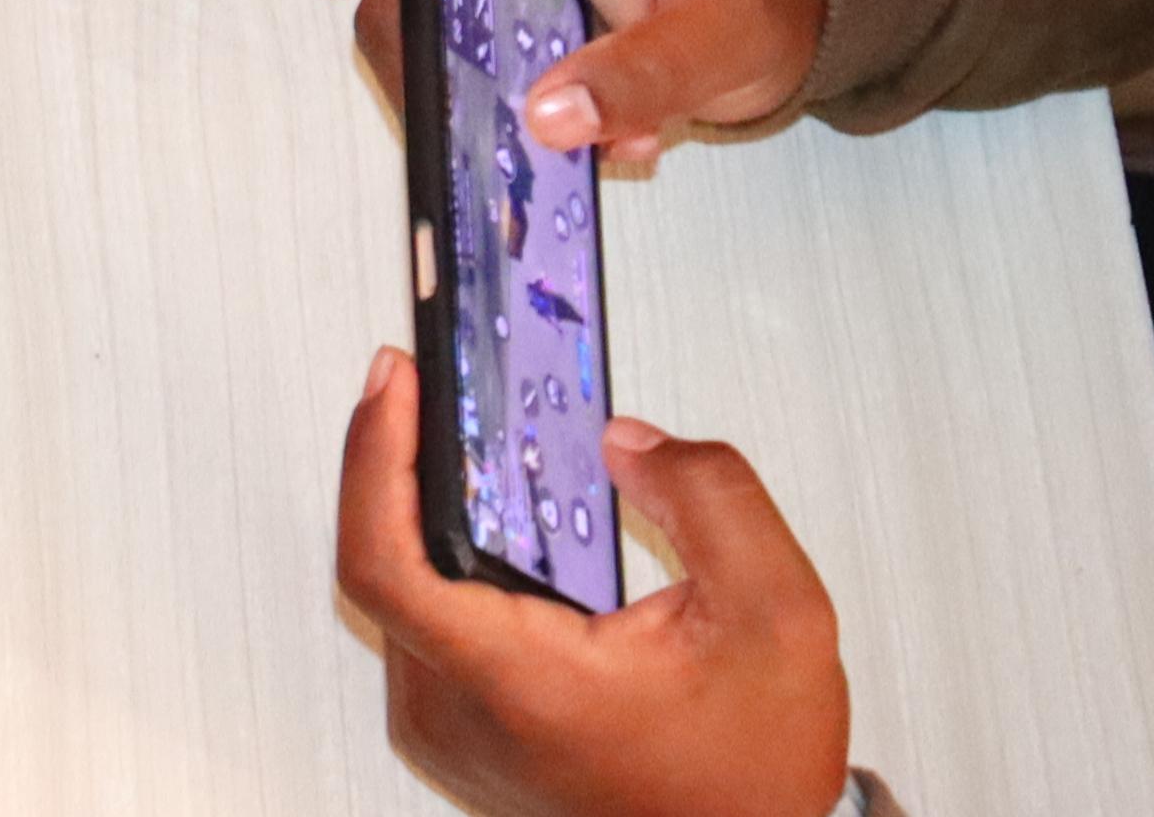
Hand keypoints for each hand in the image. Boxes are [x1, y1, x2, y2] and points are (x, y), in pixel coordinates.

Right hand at [322, 0, 824, 168]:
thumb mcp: (718, 37)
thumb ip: (641, 76)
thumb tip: (544, 120)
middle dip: (418, 23)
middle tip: (446, 101)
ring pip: (422, 2)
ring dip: (458, 80)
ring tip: (543, 130)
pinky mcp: (504, 0)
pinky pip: (457, 48)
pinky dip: (491, 102)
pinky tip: (574, 135)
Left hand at [336, 351, 851, 816]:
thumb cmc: (751, 771)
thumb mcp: (777, 612)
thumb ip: (709, 497)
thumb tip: (629, 441)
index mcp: (523, 683)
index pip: (387, 561)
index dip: (375, 456)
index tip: (395, 384)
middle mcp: (463, 716)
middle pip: (383, 562)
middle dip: (401, 458)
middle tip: (430, 383)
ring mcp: (453, 732)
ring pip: (398, 591)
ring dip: (418, 506)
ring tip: (453, 433)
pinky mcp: (459, 736)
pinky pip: (419, 624)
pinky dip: (440, 554)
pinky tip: (482, 511)